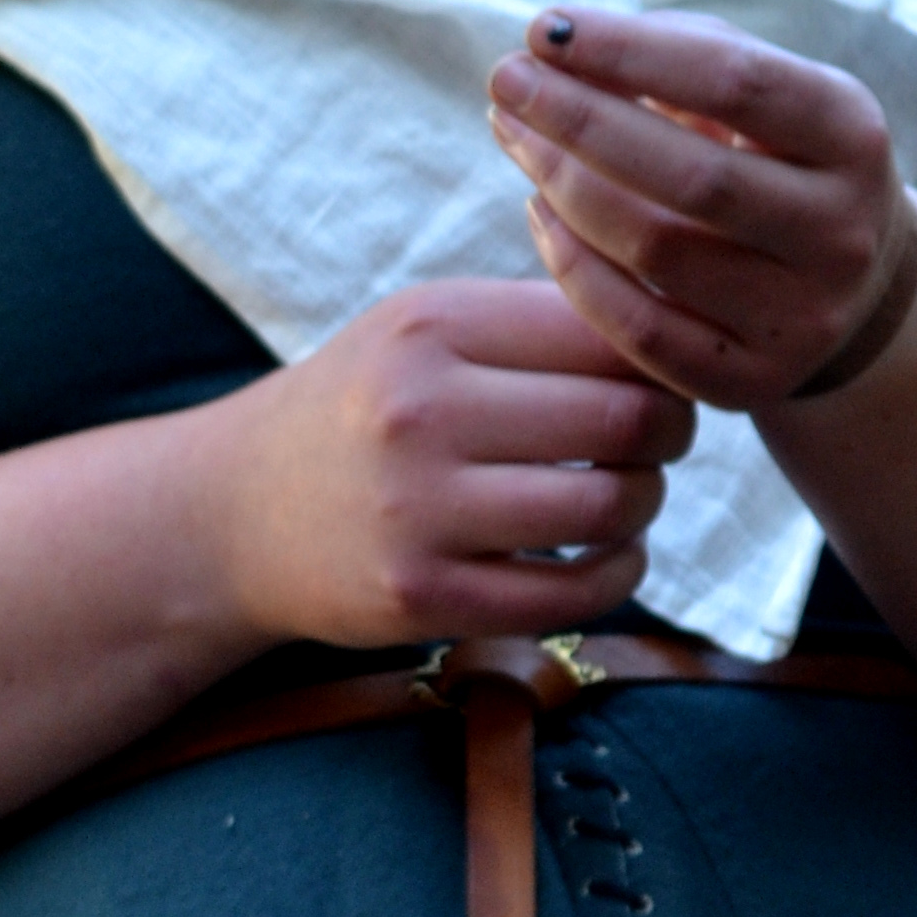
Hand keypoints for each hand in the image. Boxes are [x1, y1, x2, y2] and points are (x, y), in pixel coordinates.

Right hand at [214, 280, 695, 646]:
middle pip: (627, 419)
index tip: (654, 378)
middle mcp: (419, 411)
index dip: (660, 359)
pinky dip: (616, 574)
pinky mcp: (421, 596)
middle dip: (666, 433)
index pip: (610, 332)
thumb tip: (682, 327)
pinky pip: (574, 593)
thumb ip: (536, 319)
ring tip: (622, 496)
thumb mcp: (420, 329)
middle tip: (654, 441)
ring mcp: (417, 510)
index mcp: (431, 326)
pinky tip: (602, 556)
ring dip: (642, 505)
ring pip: (611, 508)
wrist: (235, 512)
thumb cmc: (360, 409)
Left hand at [488, 9, 916, 411]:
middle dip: (580, 120)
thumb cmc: (775, 159)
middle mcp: (840, 230)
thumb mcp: (762, 98)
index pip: (735, 82)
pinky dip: (572, 267)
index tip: (543, 26)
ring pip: (655, 250)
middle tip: (505, 80)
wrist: (855, 290)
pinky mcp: (751, 380)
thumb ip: (677, 54)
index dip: (630, 51)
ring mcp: (801, 315)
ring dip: (563, 186)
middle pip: (691, 175)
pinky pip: (637, 327)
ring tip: (514, 135)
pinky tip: (539, 213)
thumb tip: (560, 43)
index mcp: (851, 136)